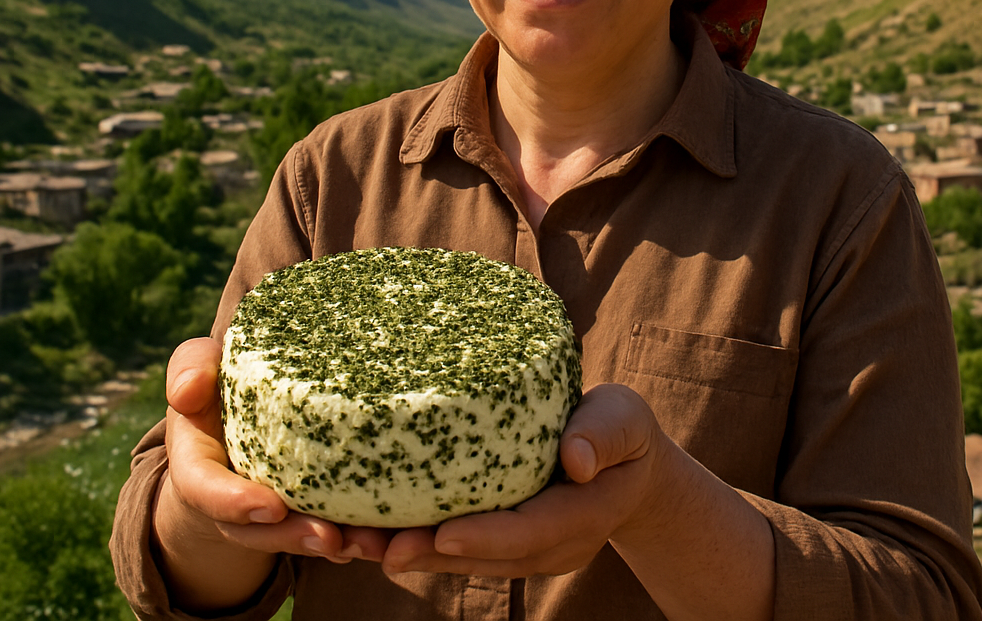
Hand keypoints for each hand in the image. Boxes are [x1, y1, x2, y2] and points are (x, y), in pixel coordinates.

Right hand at [153, 338, 393, 606]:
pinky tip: (383, 540)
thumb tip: (189, 389)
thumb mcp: (200, 368)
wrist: (240, 412)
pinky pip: (330, 532)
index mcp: (198, 465)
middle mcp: (232, 498)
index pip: (205, 491)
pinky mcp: (307, 509)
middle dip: (294, 537)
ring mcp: (269, 510)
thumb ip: (191, 368)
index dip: (234, 504)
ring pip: (298, 538)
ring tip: (369, 544)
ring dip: (335, 545)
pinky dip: (354, 539)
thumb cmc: (221, 381)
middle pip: (258, 531)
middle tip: (329, 538)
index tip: (271, 509)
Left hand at [377, 383, 671, 577]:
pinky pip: (457, 551)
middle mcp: (552, 545)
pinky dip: (415, 543)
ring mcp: (527, 551)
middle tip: (374, 545)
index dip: (487, 535)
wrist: (627, 466)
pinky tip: (367, 533)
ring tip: (353, 542)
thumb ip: (603, 435)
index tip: (443, 535)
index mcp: (583, 514)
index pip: (533, 530)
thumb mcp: (624, 420)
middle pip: (486, 557)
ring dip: (410, 554)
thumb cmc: (622, 431)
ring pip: (465, 561)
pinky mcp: (504, 544)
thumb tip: (575, 459)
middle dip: (430, 554)